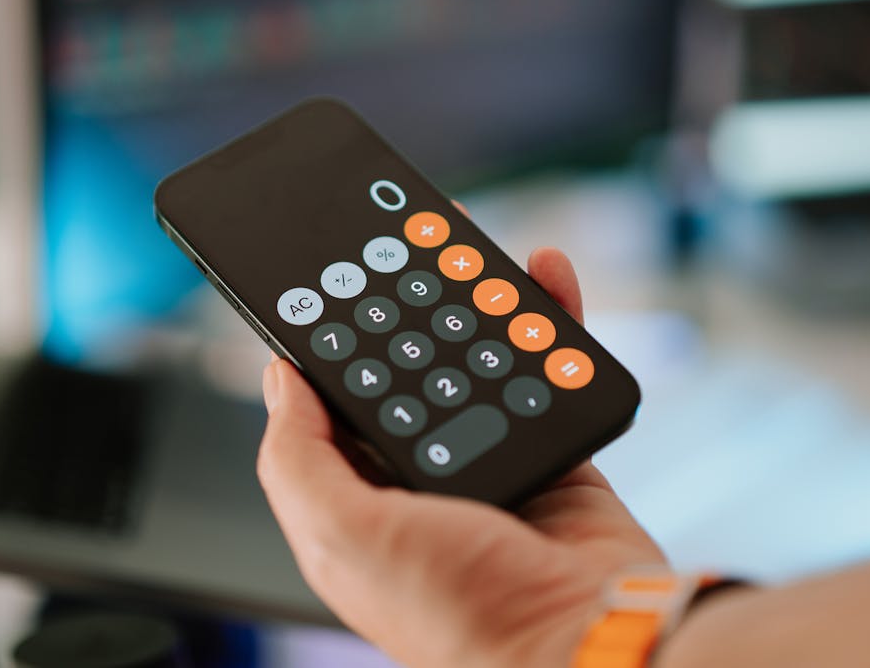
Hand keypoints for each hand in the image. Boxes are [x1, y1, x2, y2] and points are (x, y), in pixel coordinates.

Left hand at [257, 247, 664, 667]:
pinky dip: (547, 320)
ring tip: (465, 243)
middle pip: (404, 368)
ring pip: (473, 357)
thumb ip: (298, 457)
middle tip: (401, 242)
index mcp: (357, 502)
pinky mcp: (550, 452)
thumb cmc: (466, 615)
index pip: (328, 405)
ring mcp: (486, 463)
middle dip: (402, 306)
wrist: (587, 641)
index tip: (322, 280)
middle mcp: (417, 481)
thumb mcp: (344, 537)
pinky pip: (543, 368)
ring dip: (474, 299)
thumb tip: (281, 377)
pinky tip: (542, 276)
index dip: (323, 342)